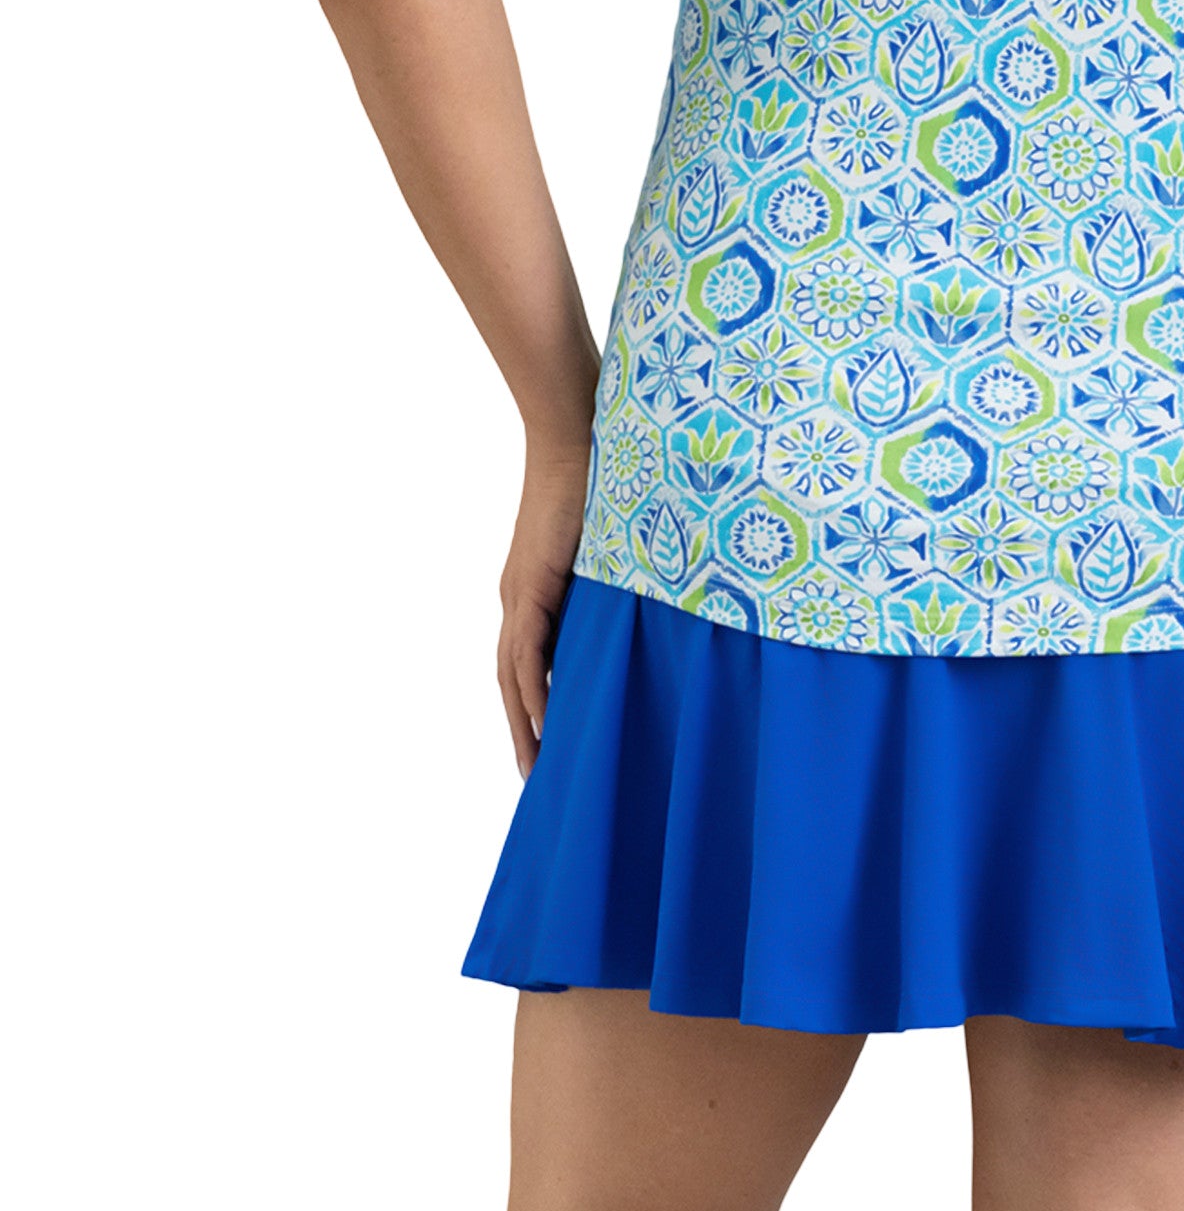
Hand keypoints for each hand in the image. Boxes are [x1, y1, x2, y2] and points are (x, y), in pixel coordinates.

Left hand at [497, 438, 586, 775]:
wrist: (572, 434)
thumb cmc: (599, 478)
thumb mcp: (609, 544)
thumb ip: (615, 580)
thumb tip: (646, 606)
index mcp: (534, 591)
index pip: (527, 661)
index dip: (533, 704)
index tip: (549, 744)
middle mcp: (518, 597)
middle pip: (510, 680)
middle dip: (522, 729)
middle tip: (536, 776)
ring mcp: (519, 592)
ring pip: (511, 675)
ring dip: (521, 722)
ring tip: (536, 765)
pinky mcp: (529, 585)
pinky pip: (526, 653)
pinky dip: (532, 690)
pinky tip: (543, 721)